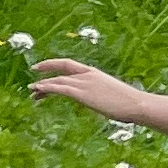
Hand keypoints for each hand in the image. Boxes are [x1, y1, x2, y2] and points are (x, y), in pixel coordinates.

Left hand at [32, 58, 149, 122]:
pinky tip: (37, 91)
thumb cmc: (129, 103)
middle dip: (44, 76)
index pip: (68, 64)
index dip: (52, 64)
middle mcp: (87, 75)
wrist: (136, 104)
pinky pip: (59, 88)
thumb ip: (101, 95)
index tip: (40, 68)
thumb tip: (100, 102)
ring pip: (57, 81)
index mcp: (94, 73)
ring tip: (31, 91)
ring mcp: (84, 83)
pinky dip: (46, 88)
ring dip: (42, 85)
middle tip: (32, 85)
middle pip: (60, 72)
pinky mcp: (82, 93)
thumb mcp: (111, 95)